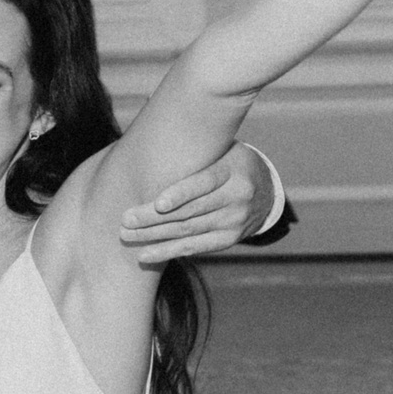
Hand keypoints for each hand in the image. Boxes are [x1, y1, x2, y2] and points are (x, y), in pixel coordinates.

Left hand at [119, 144, 273, 264]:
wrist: (267, 190)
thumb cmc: (229, 162)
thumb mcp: (221, 149)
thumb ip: (195, 151)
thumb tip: (148, 138)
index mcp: (232, 170)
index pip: (205, 183)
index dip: (181, 195)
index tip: (157, 203)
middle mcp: (236, 197)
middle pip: (190, 211)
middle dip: (154, 218)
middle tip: (125, 219)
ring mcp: (234, 221)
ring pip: (188, 231)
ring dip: (154, 236)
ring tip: (127, 235)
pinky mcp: (229, 239)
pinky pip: (195, 248)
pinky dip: (168, 251)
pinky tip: (145, 255)